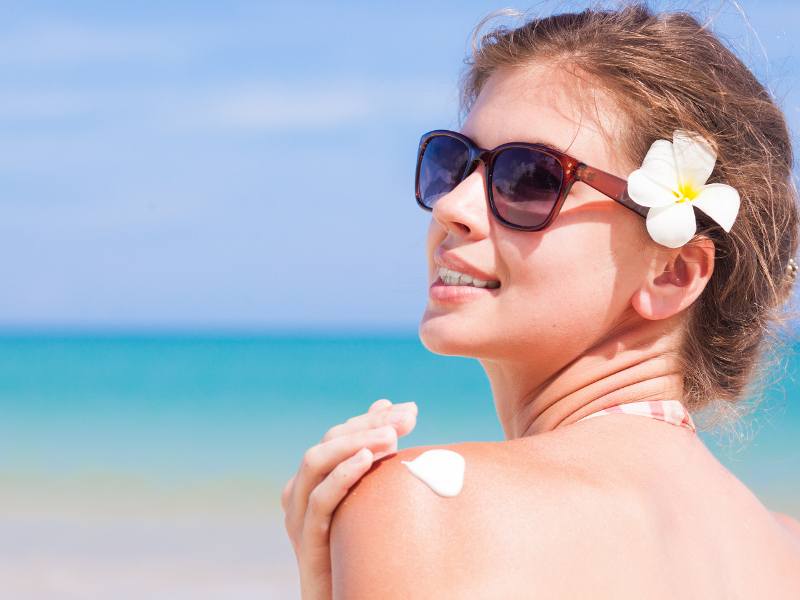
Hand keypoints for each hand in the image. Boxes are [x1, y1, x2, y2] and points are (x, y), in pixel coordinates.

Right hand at [281, 399, 417, 599]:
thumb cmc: (362, 551)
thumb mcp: (370, 498)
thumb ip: (373, 455)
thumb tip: (387, 405)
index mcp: (315, 479)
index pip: (340, 434)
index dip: (373, 419)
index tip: (411, 411)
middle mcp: (300, 492)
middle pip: (328, 442)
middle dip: (369, 426)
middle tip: (408, 419)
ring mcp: (299, 517)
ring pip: (316, 463)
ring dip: (355, 443)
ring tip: (391, 436)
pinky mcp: (307, 542)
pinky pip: (318, 503)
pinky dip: (340, 476)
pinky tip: (365, 461)